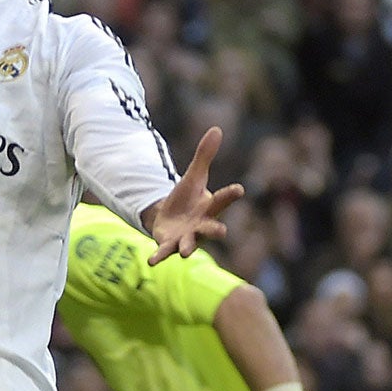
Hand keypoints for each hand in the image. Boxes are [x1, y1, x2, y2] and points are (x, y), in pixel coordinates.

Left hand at [144, 126, 242, 263]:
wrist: (171, 218)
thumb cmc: (187, 198)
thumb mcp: (194, 175)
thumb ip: (204, 156)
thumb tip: (216, 128)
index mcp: (210, 208)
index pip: (223, 200)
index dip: (231, 195)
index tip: (239, 189)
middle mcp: (201, 226)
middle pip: (211, 228)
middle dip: (216, 231)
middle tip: (222, 232)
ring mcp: (186, 237)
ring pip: (190, 244)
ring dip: (188, 248)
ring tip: (187, 252)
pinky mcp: (169, 244)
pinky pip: (165, 252)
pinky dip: (159, 256)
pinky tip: (152, 262)